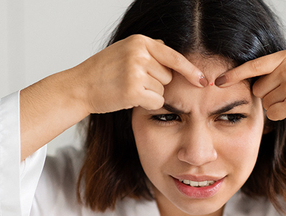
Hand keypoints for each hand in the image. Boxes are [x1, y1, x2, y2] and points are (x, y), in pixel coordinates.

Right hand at [19, 35, 206, 159]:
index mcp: (140, 42)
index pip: (174, 56)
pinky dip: (146, 104)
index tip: (204, 81)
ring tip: (128, 88)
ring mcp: (136, 71)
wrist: (81, 86)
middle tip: (133, 82)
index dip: (191, 70)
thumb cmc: (103, 72)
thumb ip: (148, 51)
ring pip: (162, 90)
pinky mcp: (133, 90)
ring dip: (150, 94)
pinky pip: (155, 101)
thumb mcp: (125, 51)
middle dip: (157, 83)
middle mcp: (139, 53)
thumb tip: (171, 53)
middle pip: (168, 76)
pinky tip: (129, 98)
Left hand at [215, 50, 285, 175]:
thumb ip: (276, 71)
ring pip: (266, 103)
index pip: (254, 66)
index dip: (234, 75)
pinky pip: (273, 114)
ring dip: (277, 106)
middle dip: (269, 96)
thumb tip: (248, 84)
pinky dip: (281, 115)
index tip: (218, 82)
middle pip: (258, 89)